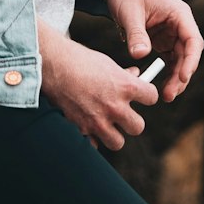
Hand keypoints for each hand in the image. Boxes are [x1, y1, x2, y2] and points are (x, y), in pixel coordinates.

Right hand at [37, 22, 157, 150]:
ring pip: (118, 142)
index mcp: (125, 86)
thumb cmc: (79, 60)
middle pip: (138, 127)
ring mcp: (98, 121)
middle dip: (131, 120)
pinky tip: (87, 123)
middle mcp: (115, 106)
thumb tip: (136, 77)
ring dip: (113, 133)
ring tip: (105, 122)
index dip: (147, 95)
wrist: (52, 64)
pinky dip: (92, 137)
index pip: (152, 97)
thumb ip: (123, 76)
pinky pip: (95, 144)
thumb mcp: (106, 64)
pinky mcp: (82, 130)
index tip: (142, 95)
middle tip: (123, 113)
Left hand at [107, 0, 203, 103]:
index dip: (191, 61)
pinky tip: (160, 86)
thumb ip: (136, 33)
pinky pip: (169, 60)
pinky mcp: (162, 40)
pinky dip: (167, 73)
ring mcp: (172, 33)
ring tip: (165, 96)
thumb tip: (139, 55)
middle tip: (169, 95)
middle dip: (181, 76)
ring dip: (175, 78)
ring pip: (180, 60)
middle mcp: (180, 25)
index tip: (183, 77)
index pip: (192, 41)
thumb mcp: (129, 11)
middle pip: (188, 55)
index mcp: (179, 14)